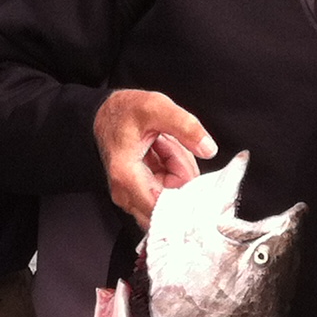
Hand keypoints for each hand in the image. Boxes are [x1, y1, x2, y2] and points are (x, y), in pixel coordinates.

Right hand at [95, 89, 216, 227]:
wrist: (108, 113)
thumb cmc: (127, 111)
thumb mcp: (157, 107)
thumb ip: (185, 126)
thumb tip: (208, 149)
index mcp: (126, 176)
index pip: (163, 209)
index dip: (185, 198)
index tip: (194, 176)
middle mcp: (126, 194)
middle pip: (172, 204)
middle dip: (181, 178)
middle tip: (170, 148)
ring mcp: (132, 198)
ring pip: (173, 198)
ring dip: (177, 172)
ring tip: (163, 147)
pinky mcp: (139, 196)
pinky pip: (168, 193)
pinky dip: (172, 174)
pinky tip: (162, 155)